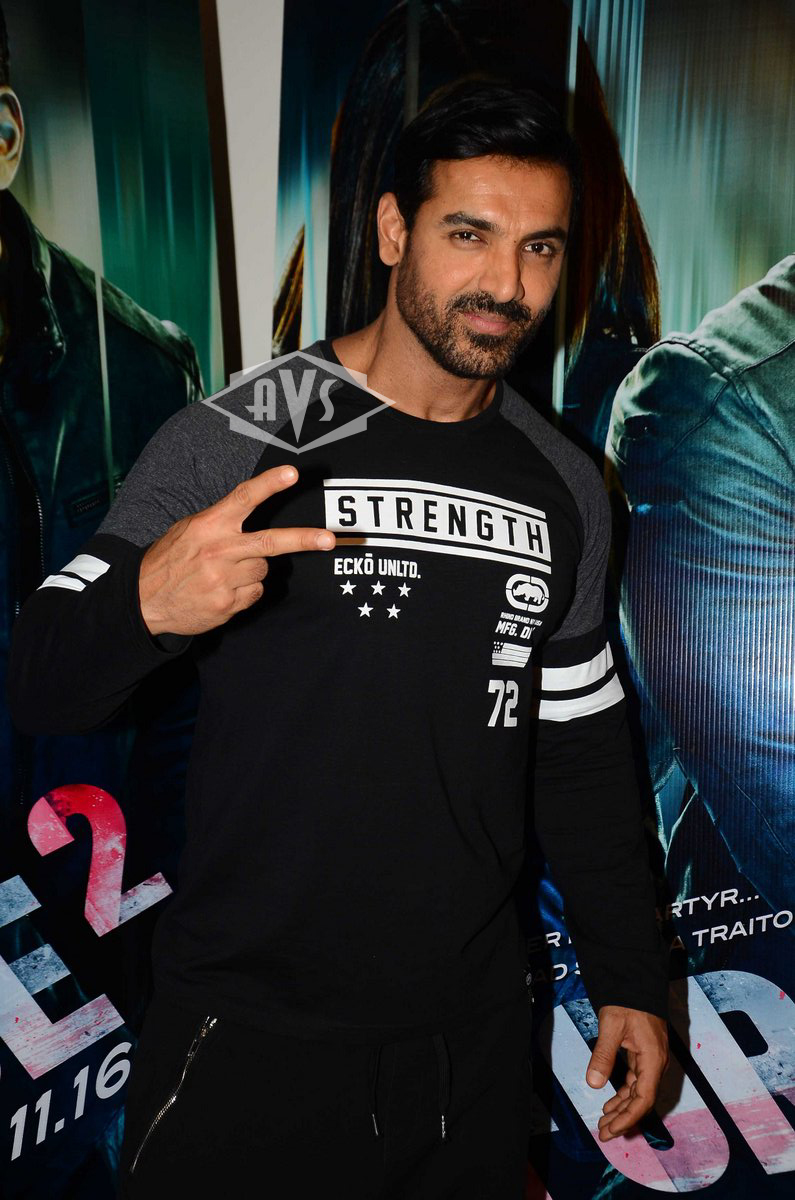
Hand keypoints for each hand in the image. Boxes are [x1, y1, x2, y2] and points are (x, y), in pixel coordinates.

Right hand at [139, 465, 334, 636]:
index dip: (270, 484)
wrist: (144, 600)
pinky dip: (246, 590)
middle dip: (304, 540)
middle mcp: (220, 551)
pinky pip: (255, 592)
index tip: (292, 474)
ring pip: (263, 569)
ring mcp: (225, 580)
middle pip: (271, 542)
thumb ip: (220, 522)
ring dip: (251, 569)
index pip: (244, 498)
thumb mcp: (188, 530)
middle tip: (329, 539)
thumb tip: (252, 514)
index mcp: (209, 526)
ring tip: (224, 572)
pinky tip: (223, 589)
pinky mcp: (228, 604)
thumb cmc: (169, 560)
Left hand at [586, 1005, 668, 1140]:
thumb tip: (593, 1083)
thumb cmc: (626, 1001)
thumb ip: (603, 1054)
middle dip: (623, 1119)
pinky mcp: (644, 1055)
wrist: (636, 982)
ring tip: (603, 1122)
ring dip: (622, 1108)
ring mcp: (651, 1060)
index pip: (643, 1099)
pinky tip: (610, 1103)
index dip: (627, 1118)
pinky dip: (623, 1094)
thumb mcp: (612, 1026)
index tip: (611, 1131)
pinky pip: (636, 1082)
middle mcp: (656, 1063)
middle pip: (642, 1100)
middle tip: (603, 1134)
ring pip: (638, 1092)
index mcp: (652, 1059)